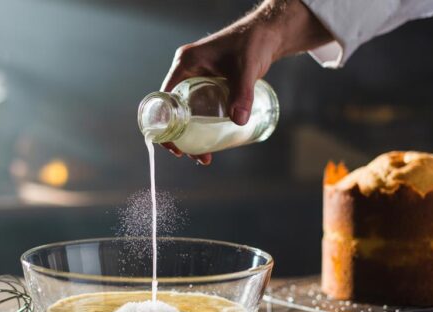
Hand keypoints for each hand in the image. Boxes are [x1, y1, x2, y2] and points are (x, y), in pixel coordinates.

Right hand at [160, 0, 332, 164]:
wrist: (268, 35)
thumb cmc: (254, 43)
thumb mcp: (247, 69)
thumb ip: (242, 94)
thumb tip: (239, 121)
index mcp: (185, 64)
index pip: (165, 98)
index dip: (164, 123)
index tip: (173, 145)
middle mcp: (186, 71)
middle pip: (174, 110)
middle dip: (180, 136)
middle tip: (192, 156)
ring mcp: (197, 78)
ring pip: (186, 112)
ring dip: (191, 134)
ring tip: (204, 156)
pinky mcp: (208, 84)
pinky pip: (198, 109)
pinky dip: (201, 126)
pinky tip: (211, 141)